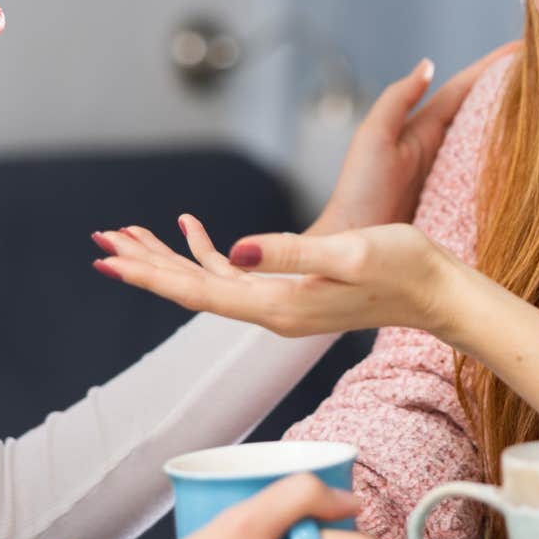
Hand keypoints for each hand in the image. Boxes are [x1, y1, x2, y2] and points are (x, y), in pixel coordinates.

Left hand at [94, 217, 466, 336]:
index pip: (199, 290)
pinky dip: (207, 249)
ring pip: (208, 280)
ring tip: (124, 236)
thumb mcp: (349, 252)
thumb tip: (233, 250)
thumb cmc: (403, 267)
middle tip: (98, 243)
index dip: (152, 274)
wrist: (439, 292)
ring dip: (167, 258)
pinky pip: (236, 273)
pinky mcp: (294, 290)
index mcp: (278, 306)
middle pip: (192, 288)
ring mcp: (282, 302)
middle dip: (144, 265)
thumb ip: (290, 253)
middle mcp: (273, 311)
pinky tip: (190, 228)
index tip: (109, 261)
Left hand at [310, 42, 515, 233]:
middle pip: (485, 113)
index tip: (527, 47)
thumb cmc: (358, 192)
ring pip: (495, 145)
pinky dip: (517, 167)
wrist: (355, 250)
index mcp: (423, 129)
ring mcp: (455, 177)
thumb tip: (429, 64)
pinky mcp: (463, 205)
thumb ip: (398, 99)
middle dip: (514, 91)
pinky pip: (496, 180)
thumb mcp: (374, 137)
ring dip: (521, 128)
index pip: (464, 89)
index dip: (492, 67)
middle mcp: (442, 149)